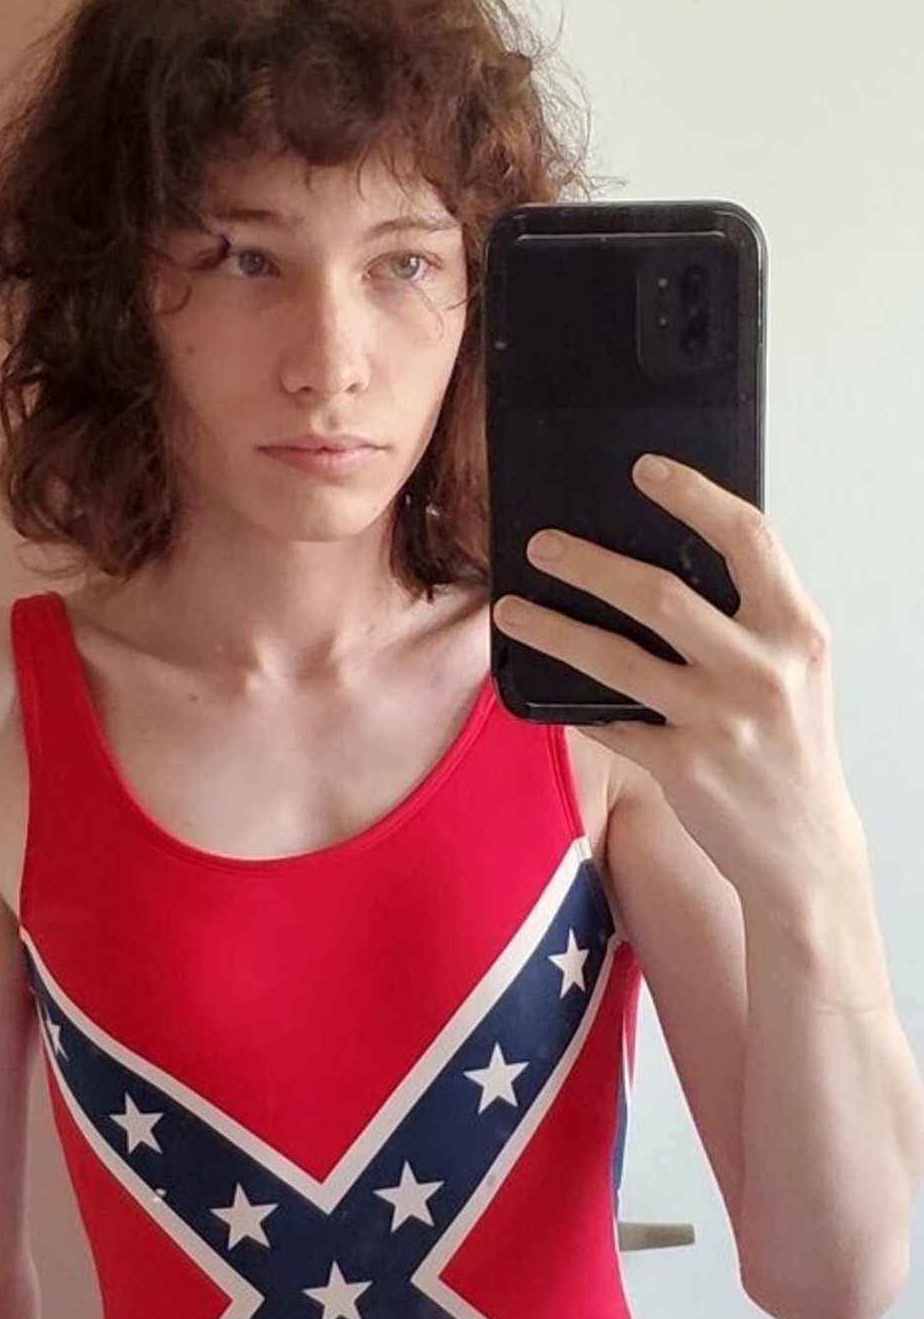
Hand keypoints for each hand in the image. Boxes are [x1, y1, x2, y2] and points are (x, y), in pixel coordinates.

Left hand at [492, 453, 863, 903]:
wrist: (804, 849)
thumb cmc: (791, 749)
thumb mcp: (795, 669)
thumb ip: (751, 617)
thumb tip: (667, 559)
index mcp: (798, 630)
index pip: (747, 537)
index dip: (693, 493)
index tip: (644, 469)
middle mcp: (763, 669)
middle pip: (660, 593)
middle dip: (589, 563)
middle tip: (542, 545)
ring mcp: (721, 720)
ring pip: (617, 657)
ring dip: (553, 629)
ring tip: (513, 610)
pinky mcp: (684, 767)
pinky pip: (611, 720)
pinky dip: (575, 703)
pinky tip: (543, 688)